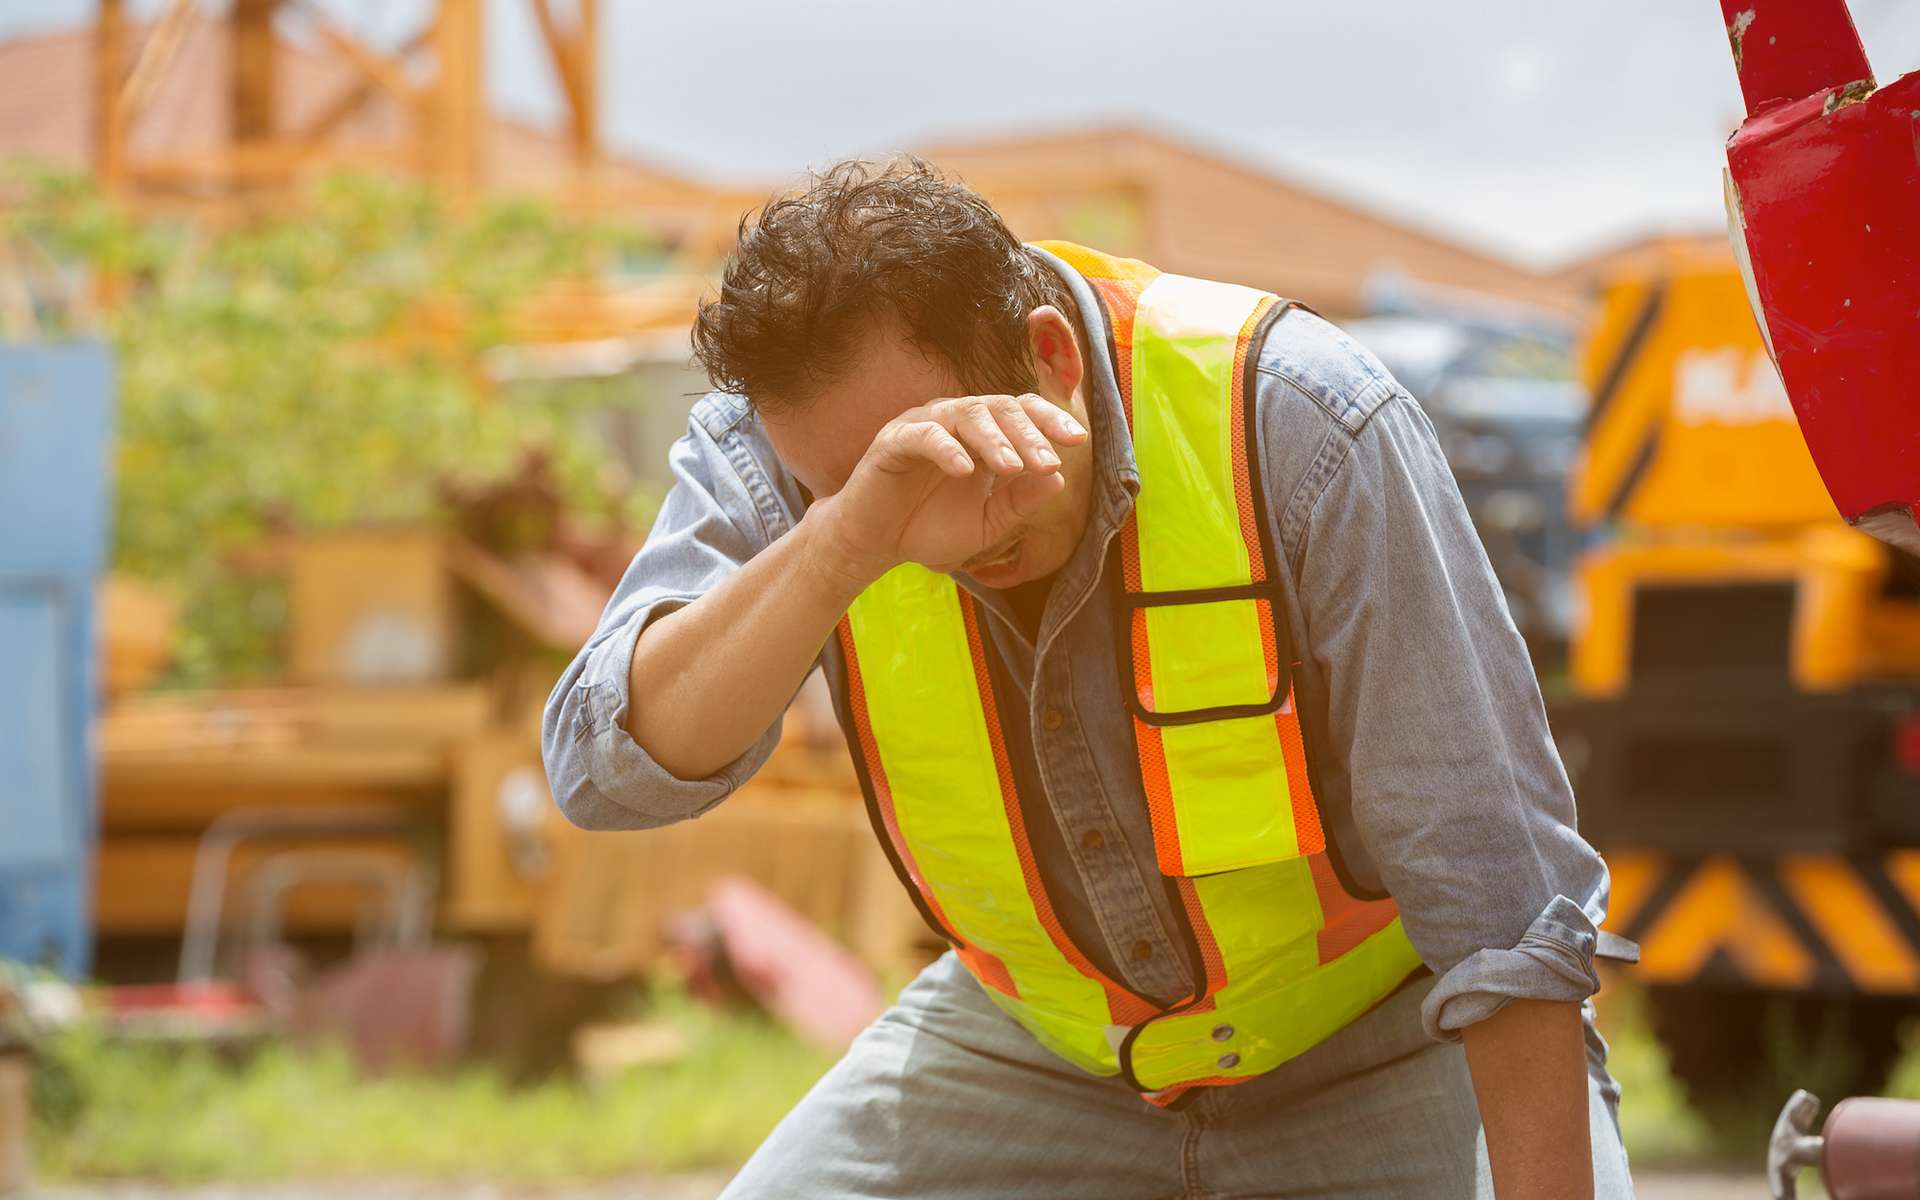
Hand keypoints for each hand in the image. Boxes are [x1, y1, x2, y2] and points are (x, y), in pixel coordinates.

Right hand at [809, 393, 1087, 585]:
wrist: (876, 546)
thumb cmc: (929, 530)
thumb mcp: (987, 525)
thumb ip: (1019, 503)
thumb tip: (1059, 479)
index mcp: (983, 434)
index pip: (1023, 412)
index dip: (1051, 421)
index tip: (1078, 440)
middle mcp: (956, 420)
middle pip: (1000, 409)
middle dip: (1028, 434)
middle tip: (1048, 462)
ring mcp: (924, 425)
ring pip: (966, 414)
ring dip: (993, 439)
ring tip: (1012, 466)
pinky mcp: (893, 441)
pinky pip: (923, 435)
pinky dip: (946, 449)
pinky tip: (965, 470)